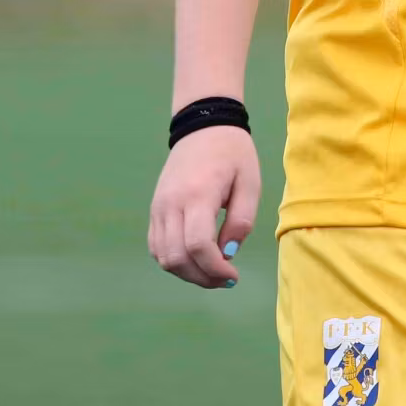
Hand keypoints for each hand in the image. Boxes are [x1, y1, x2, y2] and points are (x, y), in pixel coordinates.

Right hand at [149, 124, 260, 288]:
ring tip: (213, 270)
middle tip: (226, 279)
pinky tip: (196, 258)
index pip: (197, 245)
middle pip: (176, 258)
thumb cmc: (233, 154)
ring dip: (188, 273)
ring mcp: (158, 207)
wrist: (203, 126)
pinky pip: (157, 246)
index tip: (234, 275)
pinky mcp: (154, 210)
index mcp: (198, 194)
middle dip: (202, 277)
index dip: (215, 269)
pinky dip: (175, 260)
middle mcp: (171, 204)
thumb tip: (228, 254)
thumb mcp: (250, 183)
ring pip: (163, 257)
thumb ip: (241, 221)